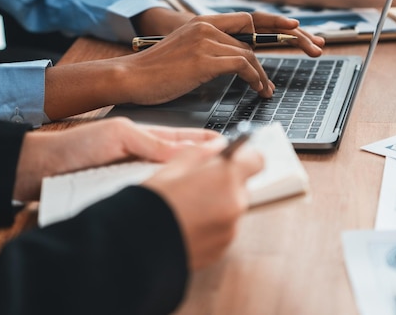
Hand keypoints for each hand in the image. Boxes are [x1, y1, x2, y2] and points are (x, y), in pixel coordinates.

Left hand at [13, 117, 219, 200]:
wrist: (38, 171)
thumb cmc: (74, 147)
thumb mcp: (118, 136)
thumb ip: (151, 142)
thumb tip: (185, 152)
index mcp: (145, 138)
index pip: (185, 141)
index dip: (208, 145)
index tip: (230, 149)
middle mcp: (143, 158)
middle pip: (182, 164)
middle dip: (205, 168)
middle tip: (230, 173)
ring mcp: (135, 178)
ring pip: (169, 183)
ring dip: (187, 185)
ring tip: (211, 189)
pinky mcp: (125, 196)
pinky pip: (152, 198)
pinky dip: (165, 200)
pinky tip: (176, 204)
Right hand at [112, 12, 322, 105]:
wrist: (130, 78)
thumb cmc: (154, 74)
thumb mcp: (185, 57)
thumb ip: (209, 53)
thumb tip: (235, 65)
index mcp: (202, 23)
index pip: (246, 18)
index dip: (274, 22)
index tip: (296, 28)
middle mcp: (206, 26)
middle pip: (255, 32)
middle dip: (289, 39)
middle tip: (313, 47)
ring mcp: (206, 40)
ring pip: (249, 53)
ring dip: (263, 73)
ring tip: (267, 89)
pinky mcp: (204, 58)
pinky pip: (242, 65)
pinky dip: (255, 78)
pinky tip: (258, 89)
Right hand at [143, 138, 263, 269]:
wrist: (139, 245)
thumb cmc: (153, 204)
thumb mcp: (173, 166)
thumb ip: (201, 152)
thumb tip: (216, 146)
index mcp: (226, 178)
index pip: (256, 160)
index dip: (243, 157)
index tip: (232, 158)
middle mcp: (235, 205)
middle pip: (241, 186)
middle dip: (225, 182)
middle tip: (198, 182)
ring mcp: (230, 229)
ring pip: (231, 208)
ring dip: (217, 204)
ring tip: (188, 206)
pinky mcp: (221, 248)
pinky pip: (222, 229)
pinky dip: (210, 224)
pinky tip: (187, 222)